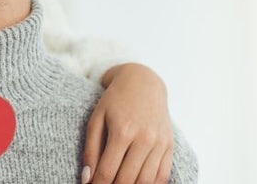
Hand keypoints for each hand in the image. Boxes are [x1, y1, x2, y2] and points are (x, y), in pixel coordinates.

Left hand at [83, 63, 173, 183]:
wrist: (143, 82)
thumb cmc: (115, 101)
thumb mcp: (96, 120)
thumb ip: (90, 150)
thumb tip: (87, 179)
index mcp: (123, 131)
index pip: (108, 172)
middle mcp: (144, 138)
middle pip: (127, 180)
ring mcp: (159, 143)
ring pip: (145, 181)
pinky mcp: (169, 145)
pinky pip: (162, 176)